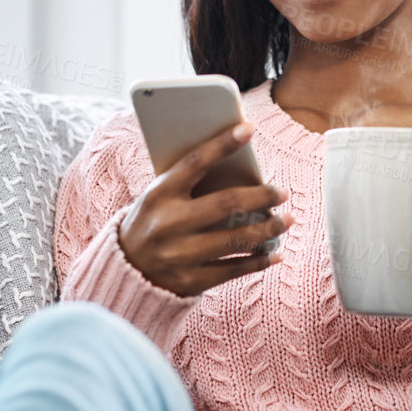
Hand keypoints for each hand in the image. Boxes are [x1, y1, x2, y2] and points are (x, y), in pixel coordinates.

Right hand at [118, 122, 290, 297]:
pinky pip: (233, 270)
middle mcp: (169, 224)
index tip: (249, 129)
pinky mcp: (190, 281)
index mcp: (159, 195)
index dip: (223, 144)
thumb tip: (239, 167)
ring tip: (286, 221)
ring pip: (236, 240)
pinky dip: (259, 261)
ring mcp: (179, 255)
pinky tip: (275, 253)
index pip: (195, 162)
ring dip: (268, 230)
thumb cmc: (152, 221)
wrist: (125, 270)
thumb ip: (188, 183)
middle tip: (283, 192)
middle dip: (262, 197)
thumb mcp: (158, 196)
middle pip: (227, 204)